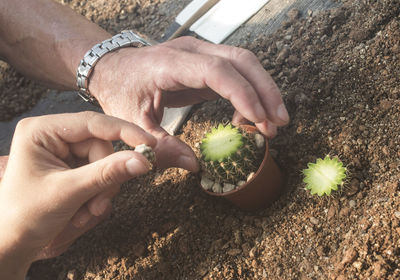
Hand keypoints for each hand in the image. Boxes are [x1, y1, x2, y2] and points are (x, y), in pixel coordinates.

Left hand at [0, 112, 155, 278]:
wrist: (13, 244)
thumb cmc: (25, 216)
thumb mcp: (69, 192)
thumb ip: (107, 173)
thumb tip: (143, 160)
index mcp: (41, 131)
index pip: (92, 123)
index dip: (124, 132)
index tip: (149, 144)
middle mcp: (53, 136)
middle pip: (101, 146)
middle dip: (104, 178)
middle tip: (97, 205)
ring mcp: (63, 152)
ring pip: (104, 162)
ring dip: (101, 190)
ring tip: (85, 213)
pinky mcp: (71, 167)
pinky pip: (100, 173)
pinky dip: (97, 194)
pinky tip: (83, 211)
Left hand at [89, 36, 288, 171]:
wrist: (113, 68)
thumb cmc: (121, 91)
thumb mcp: (131, 123)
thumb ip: (160, 146)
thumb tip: (194, 166)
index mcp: (169, 64)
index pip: (216, 71)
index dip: (242, 93)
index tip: (259, 119)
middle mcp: (190, 51)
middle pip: (241, 60)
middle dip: (265, 91)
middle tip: (278, 123)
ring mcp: (201, 53)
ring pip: (245, 63)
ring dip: (264, 91)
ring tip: (272, 124)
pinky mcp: (206, 62)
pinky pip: (237, 73)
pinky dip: (250, 93)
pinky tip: (248, 118)